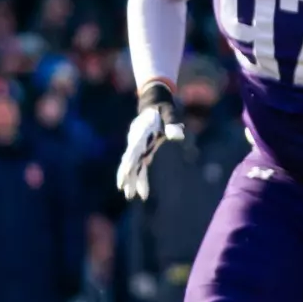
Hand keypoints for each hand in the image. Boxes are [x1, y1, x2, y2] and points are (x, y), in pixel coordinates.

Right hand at [117, 82, 184, 200]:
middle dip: (127, 174)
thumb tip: (178, 136)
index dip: (130, 159)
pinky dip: (141, 179)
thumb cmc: (163, 110)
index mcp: (141, 131)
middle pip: (129, 160)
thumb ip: (172, 122)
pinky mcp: (142, 152)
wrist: (154, 105)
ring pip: (133, 166)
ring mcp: (137, 147)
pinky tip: (143, 193)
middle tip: (124, 190)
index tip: (126, 170)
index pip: (134, 147)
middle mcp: (136, 140)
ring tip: (130, 196)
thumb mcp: (169, 113)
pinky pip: (140, 167)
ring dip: (132, 181)